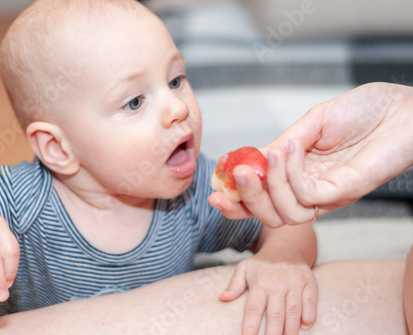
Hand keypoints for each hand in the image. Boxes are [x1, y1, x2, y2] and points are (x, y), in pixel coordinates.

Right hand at [210, 82, 412, 226]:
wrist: (402, 109)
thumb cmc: (362, 111)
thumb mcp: (311, 123)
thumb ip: (282, 144)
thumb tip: (251, 159)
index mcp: (297, 174)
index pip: (261, 198)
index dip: (235, 199)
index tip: (215, 187)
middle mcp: (308, 190)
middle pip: (268, 214)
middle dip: (246, 198)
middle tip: (238, 173)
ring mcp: (326, 195)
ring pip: (285, 214)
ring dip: (269, 186)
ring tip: (271, 152)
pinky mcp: (342, 193)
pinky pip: (307, 197)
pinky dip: (291, 175)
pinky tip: (292, 148)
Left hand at [220, 256, 316, 334]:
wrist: (286, 247)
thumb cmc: (262, 264)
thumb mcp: (244, 269)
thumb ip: (234, 285)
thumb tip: (222, 298)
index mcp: (259, 283)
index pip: (253, 309)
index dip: (250, 327)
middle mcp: (277, 284)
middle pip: (275, 314)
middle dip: (273, 333)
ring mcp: (294, 283)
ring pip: (293, 310)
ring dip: (291, 329)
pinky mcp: (308, 282)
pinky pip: (310, 301)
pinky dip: (309, 315)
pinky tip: (304, 326)